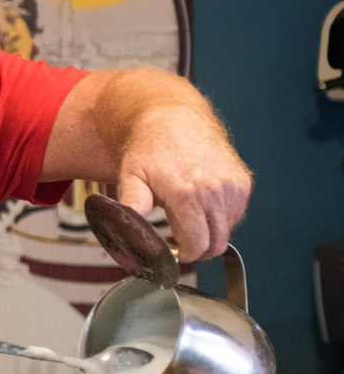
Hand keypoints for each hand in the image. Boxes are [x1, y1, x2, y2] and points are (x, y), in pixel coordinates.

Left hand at [118, 109, 251, 262]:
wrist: (174, 119)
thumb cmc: (150, 149)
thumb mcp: (132, 176)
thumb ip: (133, 205)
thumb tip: (131, 227)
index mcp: (187, 194)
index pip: (196, 245)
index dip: (182, 254)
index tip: (173, 251)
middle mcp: (215, 191)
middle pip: (215, 244)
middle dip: (196, 248)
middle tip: (178, 239)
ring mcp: (232, 187)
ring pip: (226, 231)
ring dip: (209, 232)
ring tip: (187, 217)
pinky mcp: (243, 182)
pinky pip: (235, 215)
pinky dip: (221, 217)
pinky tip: (201, 204)